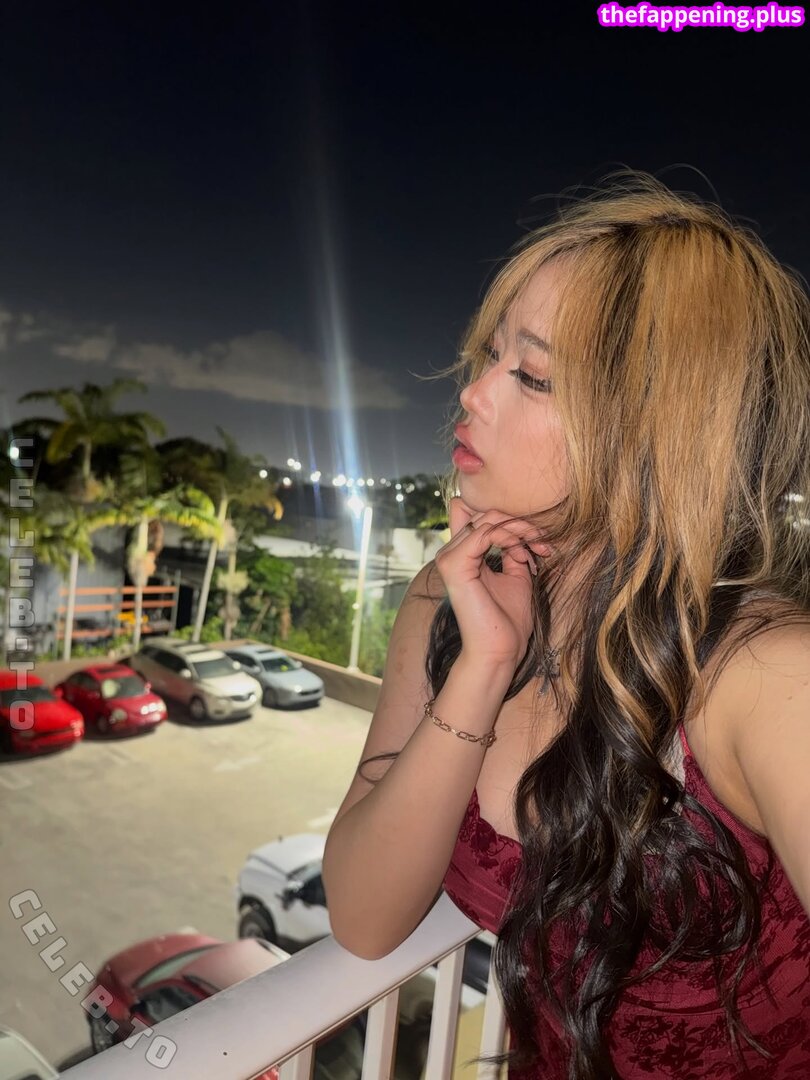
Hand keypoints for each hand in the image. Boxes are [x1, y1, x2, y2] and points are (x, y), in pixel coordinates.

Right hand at [434, 497, 552, 670]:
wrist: (500, 650)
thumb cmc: (507, 621)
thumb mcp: (515, 576)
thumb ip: (511, 550)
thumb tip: (517, 529)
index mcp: (461, 556)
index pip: (473, 513)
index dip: (507, 518)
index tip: (537, 540)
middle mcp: (450, 553)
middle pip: (483, 512)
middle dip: (519, 523)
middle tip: (541, 544)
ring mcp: (449, 558)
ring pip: (486, 519)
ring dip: (518, 529)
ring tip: (535, 550)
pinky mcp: (454, 566)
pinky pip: (485, 532)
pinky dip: (509, 537)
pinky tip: (521, 554)